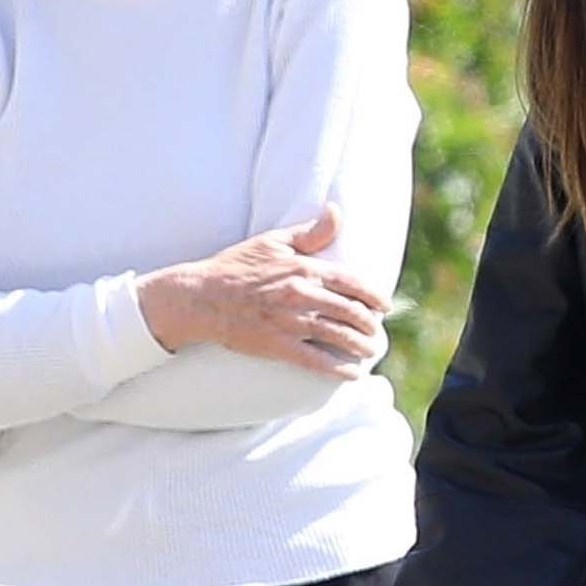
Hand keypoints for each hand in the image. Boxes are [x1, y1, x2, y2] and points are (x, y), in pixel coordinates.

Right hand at [137, 208, 390, 375]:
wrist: (201, 296)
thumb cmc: (235, 266)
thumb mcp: (272, 241)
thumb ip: (309, 232)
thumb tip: (336, 211)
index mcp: (304, 268)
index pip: (352, 283)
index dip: (374, 296)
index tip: (385, 306)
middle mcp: (302, 294)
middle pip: (351, 312)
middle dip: (369, 324)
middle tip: (376, 332)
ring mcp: (291, 321)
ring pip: (340, 336)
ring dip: (361, 346)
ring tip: (370, 351)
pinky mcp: (279, 345)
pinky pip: (318, 360)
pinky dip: (340, 369)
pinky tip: (353, 373)